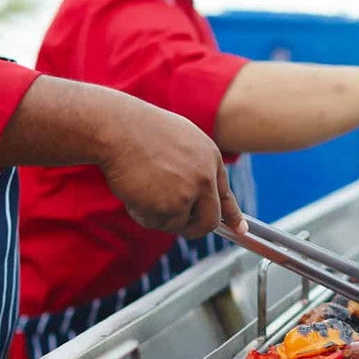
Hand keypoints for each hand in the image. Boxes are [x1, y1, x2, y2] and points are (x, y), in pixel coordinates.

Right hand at [97, 99, 244, 236]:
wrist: (119, 128)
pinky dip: (141, 214)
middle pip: (209, 221)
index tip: (239, 230)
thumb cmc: (140, 130)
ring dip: (158, 215)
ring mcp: (189, 194)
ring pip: (177, 223)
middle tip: (179, 226)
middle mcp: (205, 178)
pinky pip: (155, 223)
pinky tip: (133, 190)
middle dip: (194, 228)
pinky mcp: (169, 207)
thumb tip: (194, 195)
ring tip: (141, 188)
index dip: (232, 216)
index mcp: (210, 159)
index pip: (225, 195)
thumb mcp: (179, 140)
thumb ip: (193, 166)